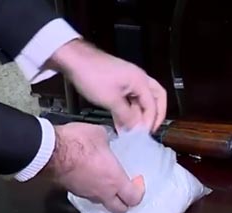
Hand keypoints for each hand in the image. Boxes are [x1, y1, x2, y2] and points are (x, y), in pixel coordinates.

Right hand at [43, 122, 144, 212]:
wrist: (50, 151)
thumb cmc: (77, 143)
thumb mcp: (101, 135)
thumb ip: (109, 143)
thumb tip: (108, 141)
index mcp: (115, 180)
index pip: (134, 198)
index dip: (139, 191)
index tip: (137, 181)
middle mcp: (102, 192)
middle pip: (119, 210)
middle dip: (125, 203)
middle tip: (125, 191)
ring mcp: (86, 194)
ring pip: (102, 203)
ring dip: (108, 197)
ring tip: (107, 183)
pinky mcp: (73, 191)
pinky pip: (88, 195)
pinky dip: (92, 190)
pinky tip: (91, 178)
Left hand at [47, 39, 166, 132]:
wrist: (74, 60)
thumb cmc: (91, 74)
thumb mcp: (111, 100)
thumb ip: (127, 116)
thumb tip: (136, 129)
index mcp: (140, 81)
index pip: (153, 105)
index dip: (150, 122)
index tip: (143, 134)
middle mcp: (138, 79)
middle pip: (156, 99)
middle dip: (154, 115)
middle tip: (149, 130)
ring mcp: (129, 80)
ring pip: (142, 100)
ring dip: (138, 115)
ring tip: (132, 130)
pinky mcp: (120, 82)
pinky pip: (130, 99)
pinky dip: (128, 111)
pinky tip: (121, 123)